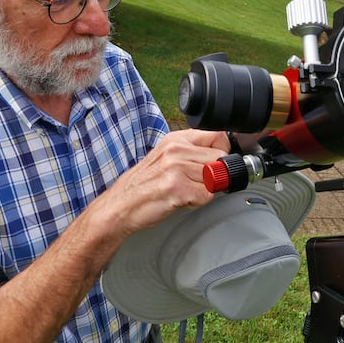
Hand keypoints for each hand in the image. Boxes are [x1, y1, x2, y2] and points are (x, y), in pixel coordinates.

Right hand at [96, 129, 230, 236]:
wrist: (120, 206)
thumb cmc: (143, 185)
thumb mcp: (166, 157)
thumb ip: (191, 152)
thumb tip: (222, 156)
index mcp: (175, 139)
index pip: (218, 136)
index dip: (223, 153)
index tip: (217, 164)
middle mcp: (176, 150)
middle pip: (220, 159)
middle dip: (215, 175)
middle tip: (196, 183)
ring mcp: (176, 169)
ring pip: (215, 179)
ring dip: (205, 190)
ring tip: (185, 191)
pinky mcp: (177, 189)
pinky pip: (207, 196)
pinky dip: (198, 203)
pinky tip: (181, 200)